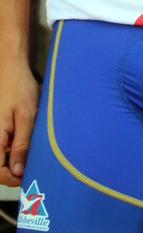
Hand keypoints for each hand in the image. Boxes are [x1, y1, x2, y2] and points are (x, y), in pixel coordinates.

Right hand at [0, 60, 38, 186]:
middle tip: (33, 170)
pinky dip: (12, 152)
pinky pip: (2, 148)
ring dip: (13, 163)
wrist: (11, 69)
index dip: (12, 179)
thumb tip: (17, 172)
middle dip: (13, 173)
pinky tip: (26, 147)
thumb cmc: (20, 89)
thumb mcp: (26, 117)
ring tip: (31, 158)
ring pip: (0, 159)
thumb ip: (21, 145)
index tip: (29, 178)